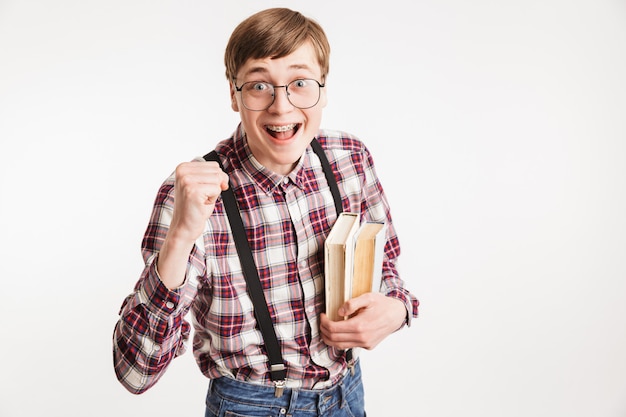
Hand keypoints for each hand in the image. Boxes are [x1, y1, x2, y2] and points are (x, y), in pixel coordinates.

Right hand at [157, 161, 228, 288]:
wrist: (185, 227)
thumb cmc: (196, 207)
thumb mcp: (204, 185)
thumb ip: (214, 175)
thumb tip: (224, 180)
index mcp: (183, 167)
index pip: (214, 166)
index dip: (214, 181)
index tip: (201, 191)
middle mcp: (182, 171)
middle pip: (217, 171)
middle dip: (215, 186)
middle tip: (201, 198)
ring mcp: (186, 180)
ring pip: (218, 179)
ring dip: (214, 193)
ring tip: (201, 201)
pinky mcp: (193, 191)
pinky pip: (217, 189)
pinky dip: (213, 199)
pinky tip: (201, 205)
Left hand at [320, 292, 406, 349]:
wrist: (397, 315)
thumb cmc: (382, 304)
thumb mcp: (368, 298)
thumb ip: (351, 304)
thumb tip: (339, 312)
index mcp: (360, 326)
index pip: (333, 329)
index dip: (324, 322)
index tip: (322, 315)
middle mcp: (362, 338)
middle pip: (334, 339)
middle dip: (324, 331)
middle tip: (322, 322)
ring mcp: (365, 344)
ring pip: (340, 345)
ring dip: (330, 338)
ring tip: (327, 329)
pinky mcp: (368, 346)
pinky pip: (350, 345)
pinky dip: (341, 340)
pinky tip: (340, 331)